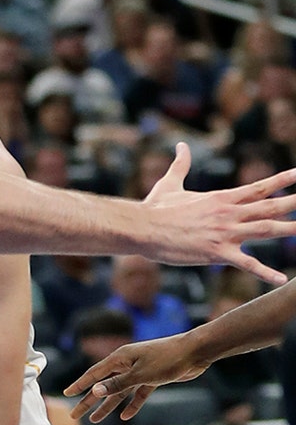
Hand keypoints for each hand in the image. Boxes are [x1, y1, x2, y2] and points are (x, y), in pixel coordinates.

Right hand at [64, 334, 208, 422]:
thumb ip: (118, 384)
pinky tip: (125, 416)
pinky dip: (132, 404)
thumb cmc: (167, 359)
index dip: (79, 385)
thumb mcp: (141, 374)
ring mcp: (139, 371)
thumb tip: (95, 390)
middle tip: (75, 415)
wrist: (195, 352)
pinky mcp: (152, 377)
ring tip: (95, 420)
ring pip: (119, 391)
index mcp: (119, 359)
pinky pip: (137, 393)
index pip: (94, 374)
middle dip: (89, 401)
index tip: (67, 394)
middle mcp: (126, 364)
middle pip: (103, 385)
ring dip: (108, 406)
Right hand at [141, 142, 295, 284]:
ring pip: (266, 230)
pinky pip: (247, 264)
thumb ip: (181, 164)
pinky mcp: (217, 253)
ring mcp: (225, 233)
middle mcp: (228, 214)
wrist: (143, 228)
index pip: (259, 187)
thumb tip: (181, 145)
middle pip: (270, 206)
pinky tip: (281, 279)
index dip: (283, 180)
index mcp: (221, 198)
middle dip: (294, 202)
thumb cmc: (155, 207)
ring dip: (290, 229)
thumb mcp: (170, 183)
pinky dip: (265, 272)